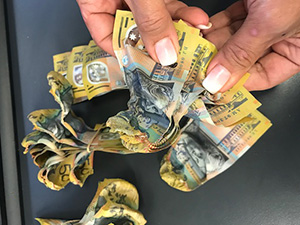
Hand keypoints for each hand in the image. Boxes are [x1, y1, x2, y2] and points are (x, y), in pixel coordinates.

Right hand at [76, 0, 208, 65]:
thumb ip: (149, 18)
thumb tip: (164, 53)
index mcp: (94, 1)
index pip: (106, 38)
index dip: (127, 55)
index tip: (150, 67)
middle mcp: (113, 0)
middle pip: (135, 32)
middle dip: (161, 44)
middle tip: (179, 57)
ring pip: (154, 20)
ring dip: (177, 29)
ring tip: (195, 36)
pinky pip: (164, 5)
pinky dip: (180, 13)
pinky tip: (196, 19)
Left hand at [202, 0, 299, 92]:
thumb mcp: (267, 25)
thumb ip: (241, 54)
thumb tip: (218, 80)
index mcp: (298, 49)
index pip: (263, 76)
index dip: (236, 82)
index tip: (212, 85)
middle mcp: (281, 38)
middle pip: (243, 60)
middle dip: (219, 62)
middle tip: (198, 67)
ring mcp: (265, 22)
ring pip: (233, 41)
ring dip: (212, 44)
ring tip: (194, 50)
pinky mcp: (252, 5)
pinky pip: (230, 22)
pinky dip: (215, 26)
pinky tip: (202, 33)